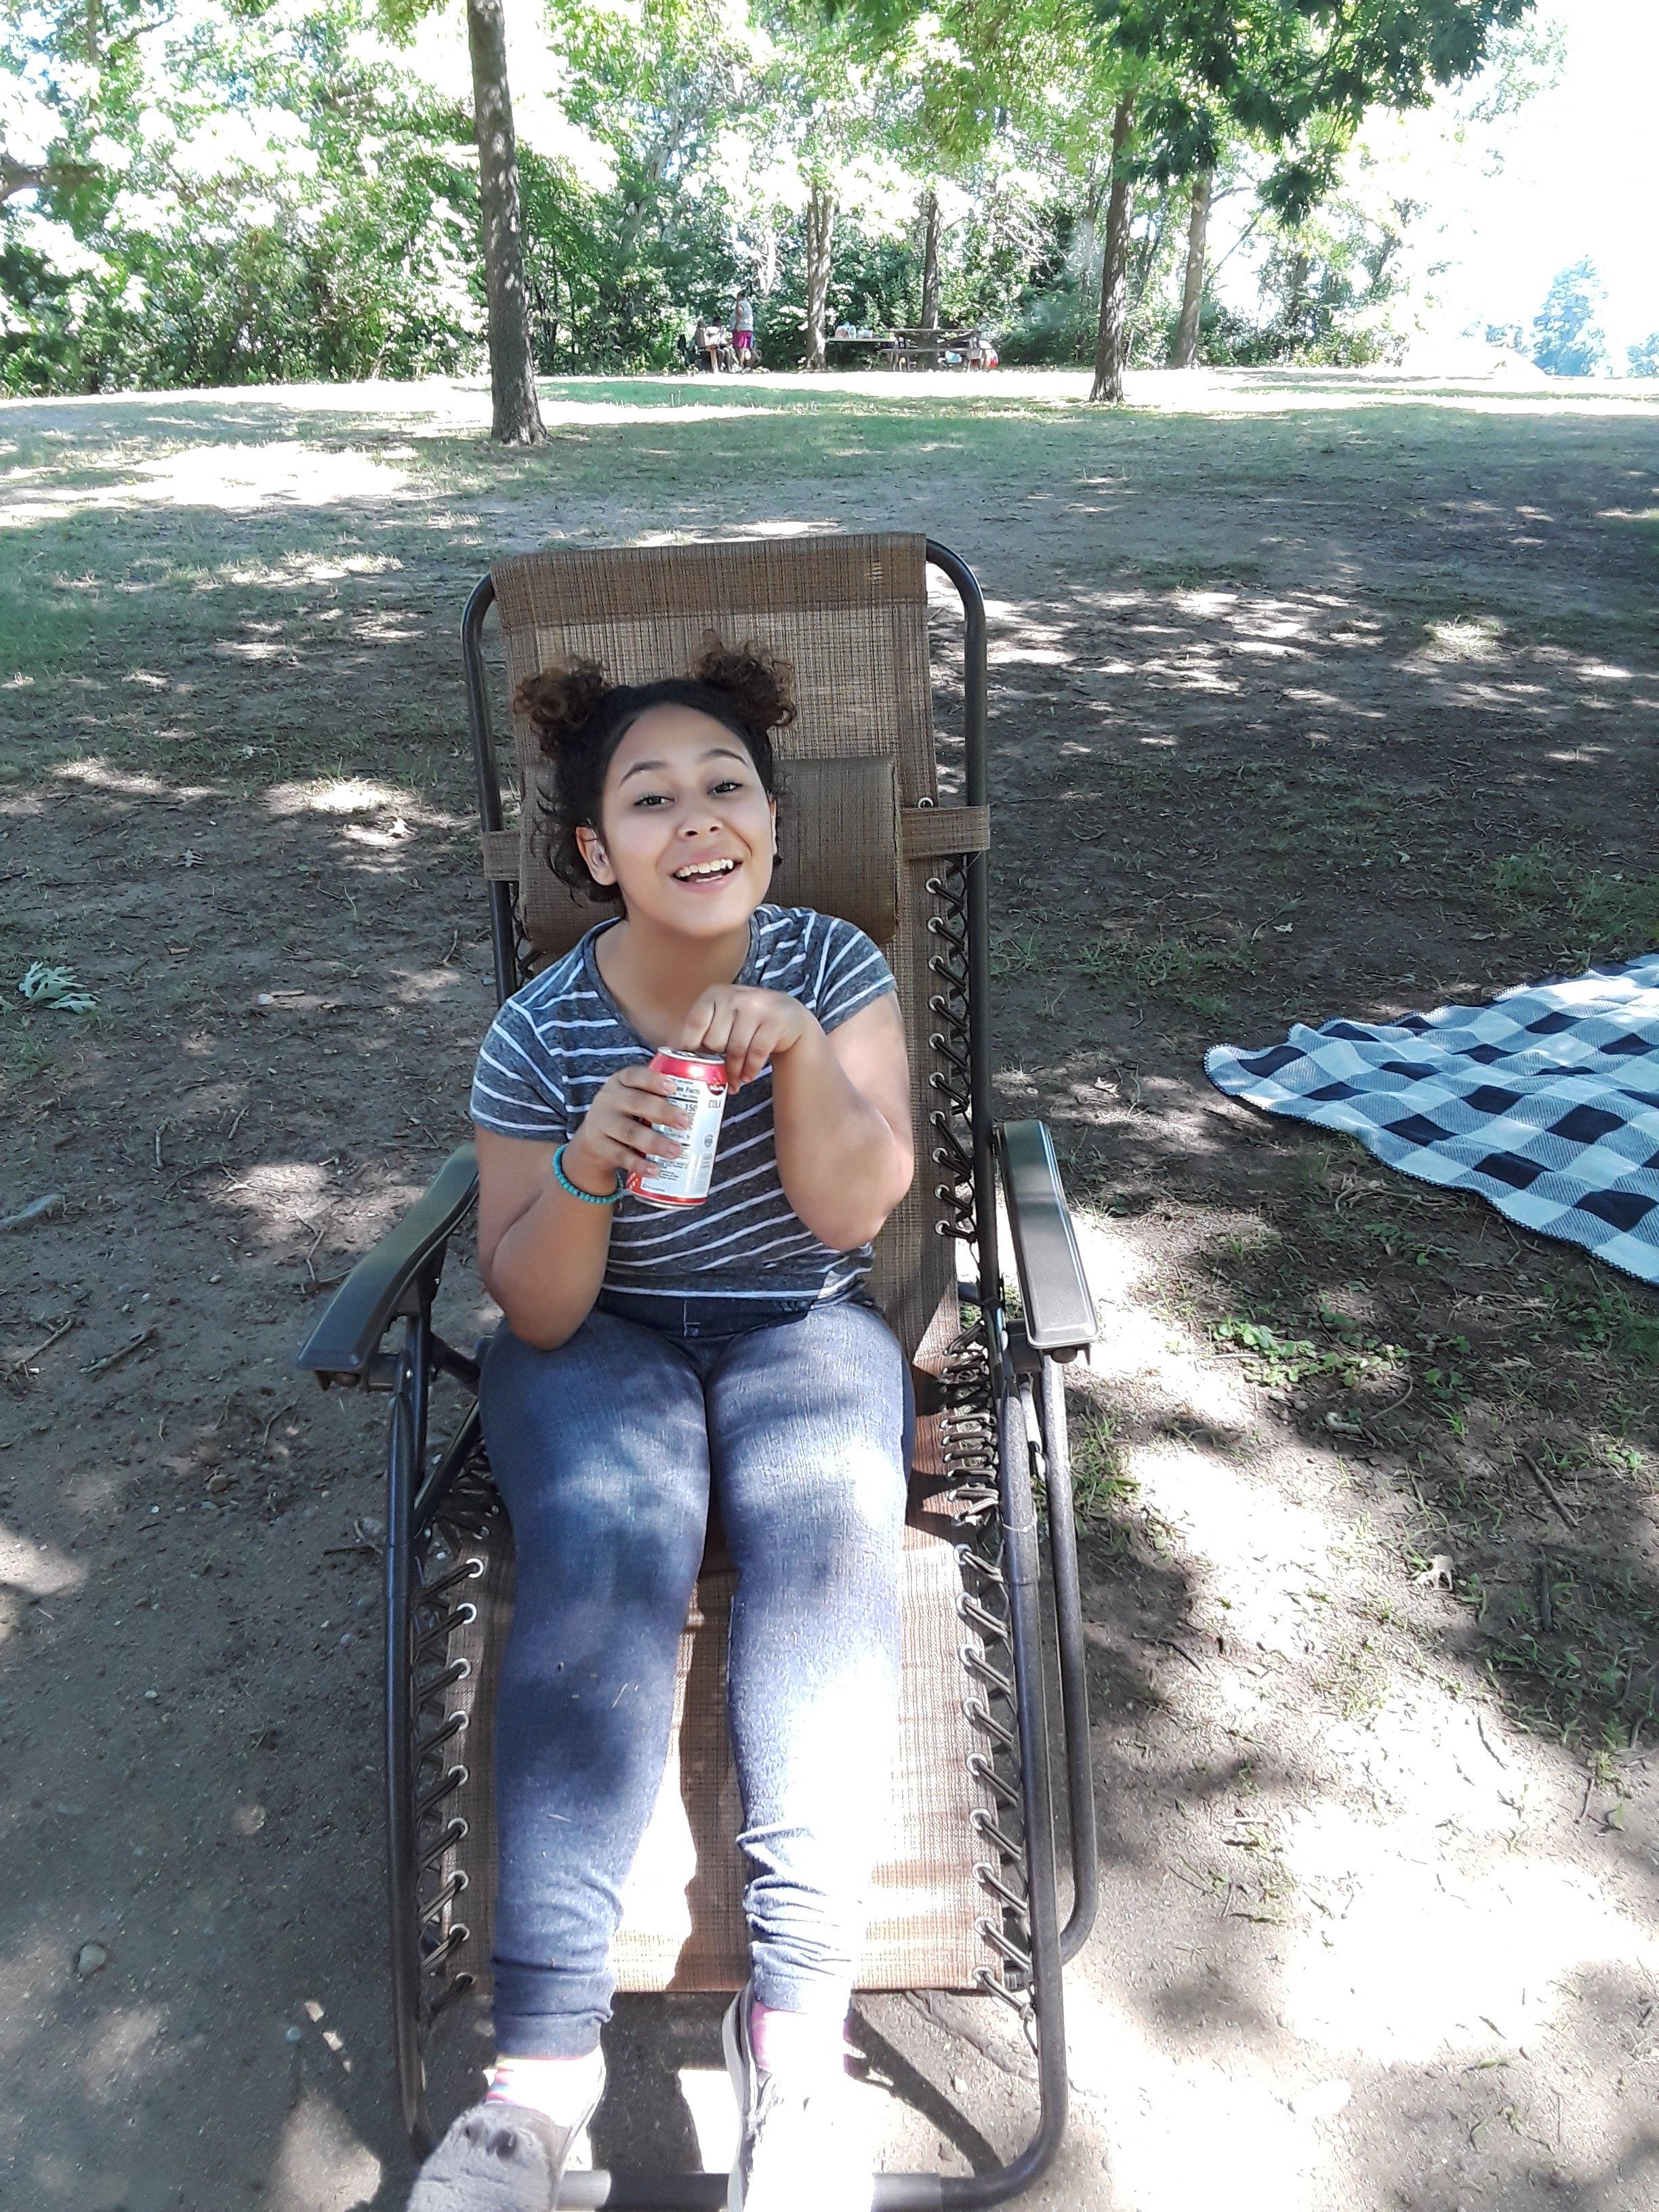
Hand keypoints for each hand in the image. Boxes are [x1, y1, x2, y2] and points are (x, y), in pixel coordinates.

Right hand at [562, 1064, 690, 1189]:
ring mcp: (601, 1123)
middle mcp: (609, 1099)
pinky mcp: (599, 1146)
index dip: (654, 1080)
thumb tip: (710, 1098)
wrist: (593, 1139)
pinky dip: (639, 1164)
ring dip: (655, 1142)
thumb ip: (659, 1096)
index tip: (674, 1088)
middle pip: (636, 1103)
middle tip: (686, 1122)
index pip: (635, 1075)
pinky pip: (621, 1156)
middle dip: (663, 1112)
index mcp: (621, 1081)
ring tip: (676, 1151)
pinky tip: (655, 1170)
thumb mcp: (634, 1098)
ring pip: (629, 1132)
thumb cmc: (627, 1114)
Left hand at [681, 986, 816, 1086]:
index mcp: (715, 994)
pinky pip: (756, 1054)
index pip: (695, 1022)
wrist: (788, 1015)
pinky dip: (750, 1070)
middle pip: (714, 1041)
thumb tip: (667, 1052)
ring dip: (734, 1071)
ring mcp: (757, 1007)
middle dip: (716, 1062)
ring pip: (735, 1050)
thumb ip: (699, 1031)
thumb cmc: (746, 1021)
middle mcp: (734, 996)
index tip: (689, 1064)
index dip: (689, 1047)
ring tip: (734, 1080)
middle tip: (719, 1072)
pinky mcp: (774, 1022)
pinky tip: (748, 1076)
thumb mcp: (721, 1017)